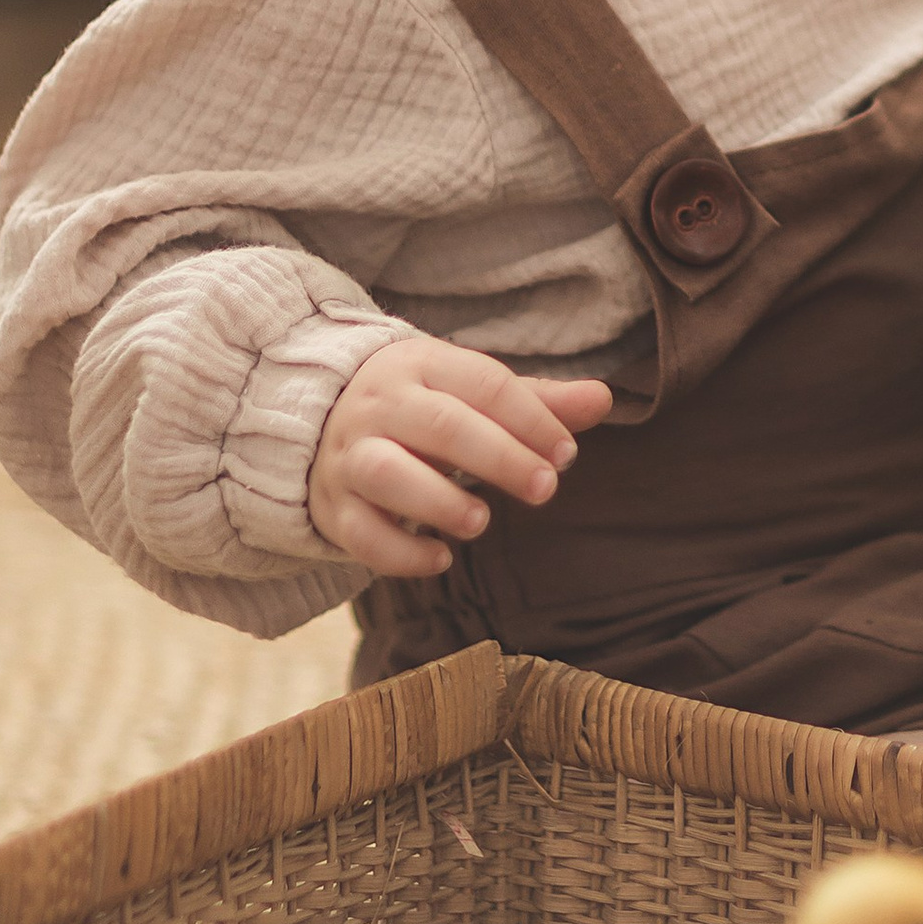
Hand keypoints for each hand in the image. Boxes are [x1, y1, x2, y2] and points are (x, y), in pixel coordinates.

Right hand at [308, 334, 610, 577]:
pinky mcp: (332, 507)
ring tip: (482, 523)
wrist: (319, 422)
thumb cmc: (421, 408)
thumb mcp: (470, 392)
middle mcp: (380, 405)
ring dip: (439, 500)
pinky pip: (358, 533)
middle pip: (440, 425)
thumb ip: (535, 401)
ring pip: (387, 473)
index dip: (530, 417)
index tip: (567, 452)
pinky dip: (399, 553)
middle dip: (499, 457)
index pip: (482, 382)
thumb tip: (603, 399)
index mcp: (420, 364)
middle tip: (545, 488)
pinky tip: (441, 559)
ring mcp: (349, 456)